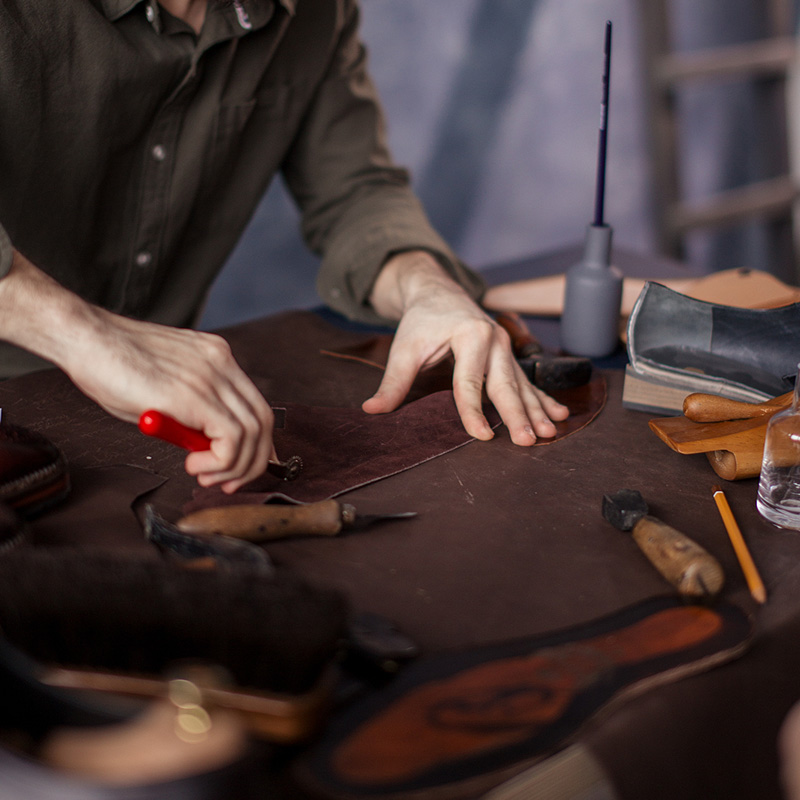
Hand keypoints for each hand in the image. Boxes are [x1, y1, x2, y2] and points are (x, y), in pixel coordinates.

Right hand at [0, 251, 273, 492]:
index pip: (257, 407)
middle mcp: (222, 363)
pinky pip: (231, 437)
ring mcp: (211, 376)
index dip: (257, 445)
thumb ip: (192, 412)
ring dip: (234, 466)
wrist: (84, 338)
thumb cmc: (112, 364)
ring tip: (202, 475)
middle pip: (263, 421)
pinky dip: (221, 462)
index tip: (239, 469)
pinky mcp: (193, 394)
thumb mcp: (165, 389)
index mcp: (218, 357)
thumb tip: (205, 446)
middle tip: (227, 483)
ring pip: (252, 432)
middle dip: (252, 462)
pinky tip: (193, 466)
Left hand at [363, 251, 569, 443]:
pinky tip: (559, 416)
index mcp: (470, 334)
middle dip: (517, 414)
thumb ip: (393, 381)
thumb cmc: (422, 322)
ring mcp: (505, 348)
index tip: (481, 436)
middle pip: (505, 383)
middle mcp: (495, 340)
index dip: (474, 410)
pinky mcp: (509, 357)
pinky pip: (528, 381)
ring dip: (537, 411)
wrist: (439, 293)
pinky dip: (543, 400)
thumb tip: (372, 411)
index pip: (470, 380)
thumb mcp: (405, 349)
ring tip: (549, 434)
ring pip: (522, 384)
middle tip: (527, 441)